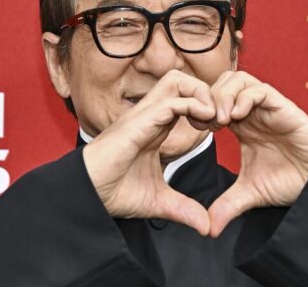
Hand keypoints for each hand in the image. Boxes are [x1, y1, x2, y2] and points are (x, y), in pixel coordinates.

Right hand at [82, 70, 215, 234]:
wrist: (87, 193)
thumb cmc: (113, 192)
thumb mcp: (159, 202)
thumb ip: (183, 209)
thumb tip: (206, 226)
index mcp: (156, 127)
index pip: (186, 99)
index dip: (207, 107)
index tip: (221, 128)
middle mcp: (151, 115)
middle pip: (182, 80)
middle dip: (207, 92)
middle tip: (220, 119)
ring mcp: (144, 115)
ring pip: (177, 80)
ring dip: (201, 94)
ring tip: (213, 118)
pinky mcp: (139, 121)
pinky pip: (171, 100)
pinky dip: (193, 104)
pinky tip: (204, 122)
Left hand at [207, 71, 307, 236]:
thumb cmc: (290, 181)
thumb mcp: (249, 194)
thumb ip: (227, 205)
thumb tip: (208, 229)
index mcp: (240, 124)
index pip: (211, 101)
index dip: (199, 110)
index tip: (196, 129)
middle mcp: (251, 111)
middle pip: (220, 82)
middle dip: (207, 98)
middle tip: (205, 123)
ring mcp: (266, 106)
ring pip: (237, 79)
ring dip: (223, 95)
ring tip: (221, 120)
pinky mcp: (282, 106)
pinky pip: (259, 88)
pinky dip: (243, 97)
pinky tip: (237, 118)